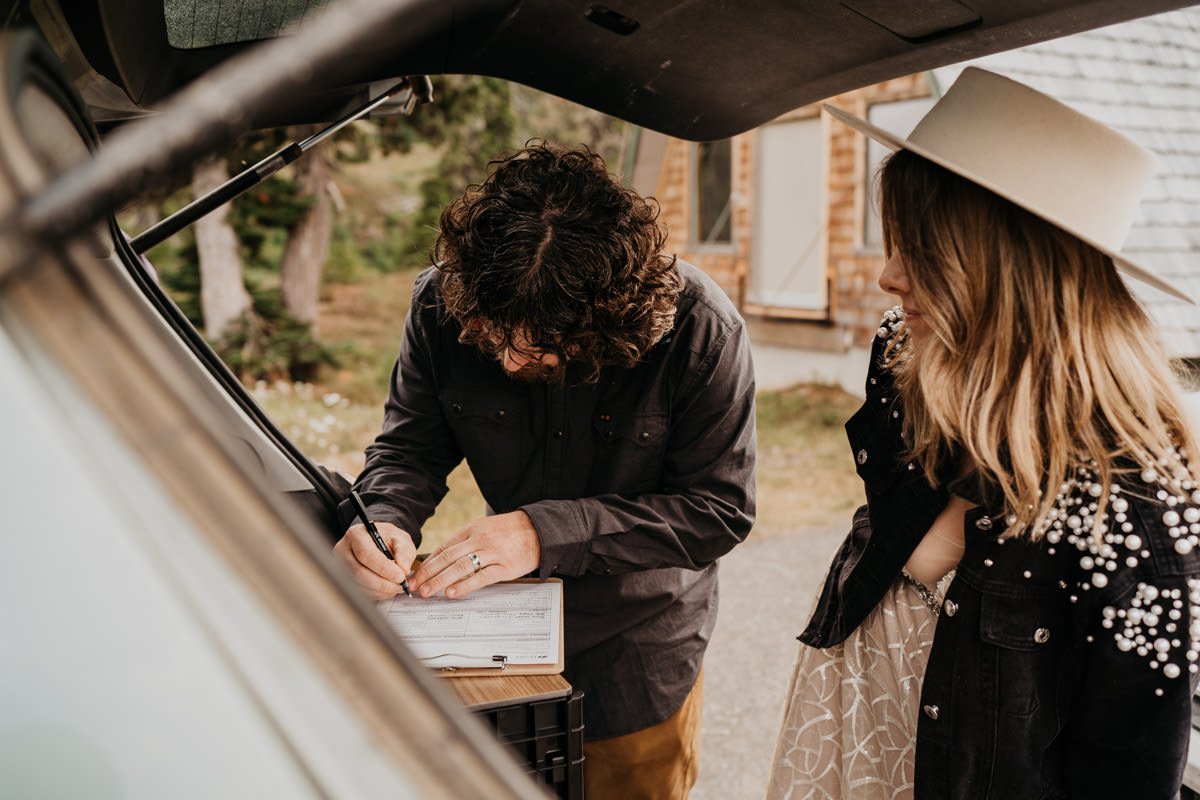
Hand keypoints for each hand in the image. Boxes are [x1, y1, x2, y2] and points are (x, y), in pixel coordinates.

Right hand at [333, 521, 416, 600]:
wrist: (379, 542)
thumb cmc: (388, 539)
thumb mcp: (400, 539)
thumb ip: (404, 552)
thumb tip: (404, 569)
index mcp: (357, 535)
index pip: (366, 553)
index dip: (383, 568)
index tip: (400, 576)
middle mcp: (344, 550)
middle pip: (359, 572)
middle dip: (382, 583)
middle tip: (400, 586)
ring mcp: (340, 566)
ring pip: (358, 585)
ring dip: (380, 591)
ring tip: (396, 587)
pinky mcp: (344, 579)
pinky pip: (359, 592)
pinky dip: (376, 594)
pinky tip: (387, 590)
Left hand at [408, 511, 540, 599]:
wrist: (538, 530)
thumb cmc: (508, 531)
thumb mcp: (484, 529)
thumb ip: (465, 542)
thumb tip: (442, 559)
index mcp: (471, 530)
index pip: (443, 548)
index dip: (427, 564)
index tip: (415, 576)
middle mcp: (479, 540)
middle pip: (447, 558)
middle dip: (428, 574)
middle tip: (414, 587)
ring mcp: (492, 553)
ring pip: (460, 567)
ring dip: (440, 581)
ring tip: (428, 592)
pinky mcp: (504, 567)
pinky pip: (481, 577)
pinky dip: (465, 586)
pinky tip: (452, 593)